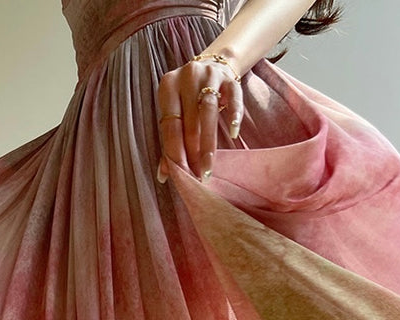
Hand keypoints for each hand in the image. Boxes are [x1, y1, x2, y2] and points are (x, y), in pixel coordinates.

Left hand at [156, 57, 243, 183]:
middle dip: (192, 153)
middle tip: (196, 176)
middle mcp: (187, 77)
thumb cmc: (189, 96)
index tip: (181, 175)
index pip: (170, 125)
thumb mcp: (176, 111)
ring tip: (208, 167)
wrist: (213, 63)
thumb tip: (164, 176)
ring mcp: (210, 75)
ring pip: (208, 112)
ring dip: (208, 144)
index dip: (175, 152)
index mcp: (168, 86)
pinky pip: (234, 98)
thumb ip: (170, 140)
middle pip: (189, 122)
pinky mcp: (230, 78)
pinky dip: (234, 115)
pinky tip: (233, 134)